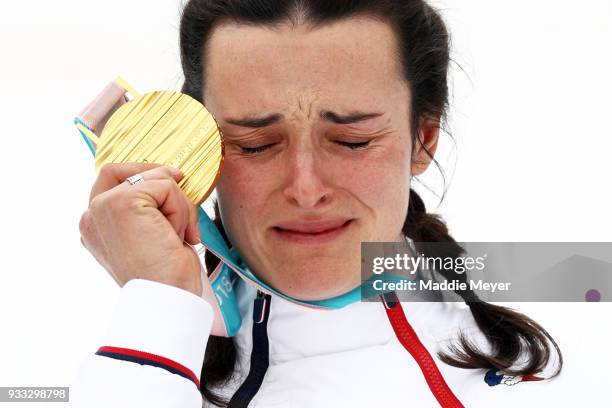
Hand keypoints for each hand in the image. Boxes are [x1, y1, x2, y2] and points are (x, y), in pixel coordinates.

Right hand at [79, 162, 202, 295]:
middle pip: (125, 170)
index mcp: (93, 227)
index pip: (111, 179)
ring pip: (155, 180)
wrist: (166, 298)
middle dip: (160, 181)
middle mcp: (91, 216)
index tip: (172, 178)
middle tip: (182, 195)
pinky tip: (177, 236)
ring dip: (179, 206)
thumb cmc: (165, 277)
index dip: (142, 173)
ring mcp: (103, 207)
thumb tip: (171, 175)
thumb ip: (148, 208)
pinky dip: (181, 209)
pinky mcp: (123, 202)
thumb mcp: (150, 236)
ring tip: (178, 235)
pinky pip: (166, 186)